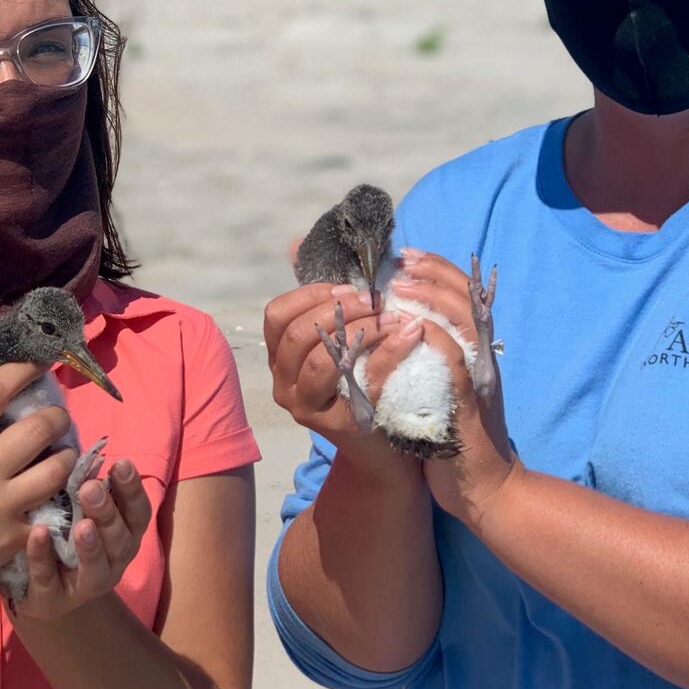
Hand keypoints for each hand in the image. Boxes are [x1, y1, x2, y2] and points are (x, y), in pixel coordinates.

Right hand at [0, 362, 79, 611]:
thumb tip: (3, 395)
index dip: (23, 368)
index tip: (41, 361)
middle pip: (39, 428)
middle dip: (58, 417)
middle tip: (58, 419)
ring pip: (58, 468)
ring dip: (68, 456)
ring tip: (63, 455)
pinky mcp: (15, 537)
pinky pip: (54, 508)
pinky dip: (62, 498)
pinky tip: (59, 493)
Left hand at [8, 457, 153, 621]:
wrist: (40, 588)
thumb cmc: (66, 535)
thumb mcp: (80, 509)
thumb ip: (86, 486)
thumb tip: (75, 443)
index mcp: (125, 534)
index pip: (138, 511)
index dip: (132, 490)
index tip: (121, 464)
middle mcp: (114, 561)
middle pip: (120, 538)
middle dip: (108, 512)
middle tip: (90, 487)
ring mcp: (86, 584)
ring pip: (96, 567)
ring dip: (90, 545)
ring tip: (81, 525)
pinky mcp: (53, 600)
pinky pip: (48, 578)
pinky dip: (43, 556)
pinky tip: (37, 534)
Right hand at [264, 279, 416, 479]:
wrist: (389, 446)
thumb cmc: (364, 381)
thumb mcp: (338, 338)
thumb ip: (320, 298)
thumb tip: (294, 242)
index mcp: (280, 359)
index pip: (276, 315)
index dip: (310, 294)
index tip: (348, 287)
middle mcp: (285, 385)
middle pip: (297, 335)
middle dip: (338, 309)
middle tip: (376, 300)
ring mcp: (308, 409)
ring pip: (322, 360)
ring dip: (362, 329)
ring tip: (395, 316)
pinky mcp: (342, 425)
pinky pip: (362, 380)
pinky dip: (389, 350)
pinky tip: (412, 332)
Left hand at [388, 250, 522, 531]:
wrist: (487, 491)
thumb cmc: (456, 442)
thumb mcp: (441, 392)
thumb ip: (428, 363)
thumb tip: (399, 335)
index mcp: (476, 353)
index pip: (463, 295)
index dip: (438, 269)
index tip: (408, 255)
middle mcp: (481, 358)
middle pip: (465, 298)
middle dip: (432, 272)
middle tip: (402, 258)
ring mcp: (478, 378)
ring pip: (462, 322)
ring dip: (430, 298)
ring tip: (399, 284)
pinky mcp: (469, 402)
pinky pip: (456, 360)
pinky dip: (435, 338)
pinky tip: (412, 325)